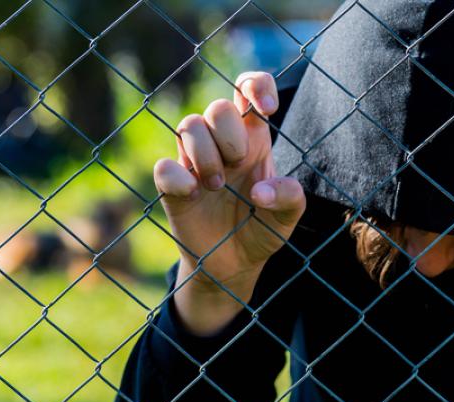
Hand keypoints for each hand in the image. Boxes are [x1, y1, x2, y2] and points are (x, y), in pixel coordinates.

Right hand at [154, 72, 305, 335]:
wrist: (235, 263)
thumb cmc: (263, 229)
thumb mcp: (289, 216)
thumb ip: (290, 197)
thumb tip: (260, 190)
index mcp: (254, 139)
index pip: (249, 88)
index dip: (256, 86)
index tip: (266, 111)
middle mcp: (222, 143)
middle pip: (217, 107)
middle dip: (230, 135)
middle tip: (238, 165)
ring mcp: (194, 162)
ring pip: (188, 126)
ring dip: (206, 156)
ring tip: (217, 187)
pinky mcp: (173, 187)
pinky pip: (164, 166)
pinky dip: (177, 177)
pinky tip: (192, 193)